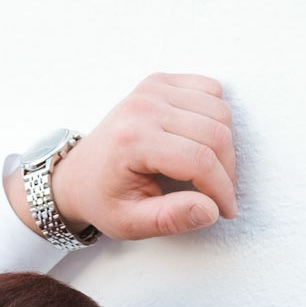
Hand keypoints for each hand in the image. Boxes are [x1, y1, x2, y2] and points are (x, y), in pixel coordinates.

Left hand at [25, 73, 236, 241]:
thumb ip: (170, 219)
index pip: (199, 160)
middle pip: (215, 134)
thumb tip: (211, 210)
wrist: (78, 175)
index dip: (222, 189)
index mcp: (133, 139)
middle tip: (219, 195)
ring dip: (225, 146)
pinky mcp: (159, 82)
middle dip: (227, 171)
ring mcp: (152, 89)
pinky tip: (202, 142)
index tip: (226, 211)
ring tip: (210, 172)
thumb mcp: (130, 223)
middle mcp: (143, 107)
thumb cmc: (103, 199)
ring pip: (220, 111)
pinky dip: (216, 117)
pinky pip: (211, 91)